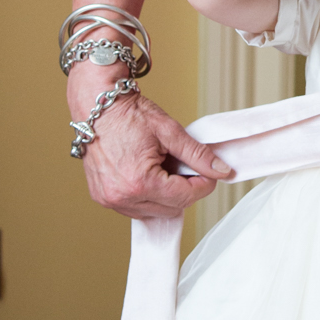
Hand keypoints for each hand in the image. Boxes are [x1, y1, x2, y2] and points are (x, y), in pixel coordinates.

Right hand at [69, 76, 233, 219]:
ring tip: (161, 167)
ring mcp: (109, 199)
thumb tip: (221, 171)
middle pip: (172, 208)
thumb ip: (197, 155)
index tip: (209, 173)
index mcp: (140, 181)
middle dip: (183, 189)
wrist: (97, 106)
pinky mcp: (102, 198)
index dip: (203, 185)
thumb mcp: (169, 132)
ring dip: (165, 195)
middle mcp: (122, 196)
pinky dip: (147, 196)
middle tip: (181, 165)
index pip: (185, 197)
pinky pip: (135, 208)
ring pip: (154, 212)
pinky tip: (147, 174)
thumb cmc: (128, 115)